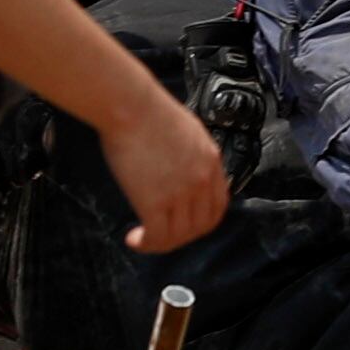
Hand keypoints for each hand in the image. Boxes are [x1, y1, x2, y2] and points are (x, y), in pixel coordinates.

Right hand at [100, 89, 229, 252]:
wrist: (130, 104)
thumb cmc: (147, 110)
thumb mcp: (186, 130)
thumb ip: (191, 153)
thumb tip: (181, 168)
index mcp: (211, 160)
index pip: (219, 205)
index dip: (202, 221)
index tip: (185, 223)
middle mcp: (201, 179)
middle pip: (201, 225)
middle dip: (182, 236)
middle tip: (162, 234)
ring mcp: (181, 192)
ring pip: (179, 236)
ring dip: (161, 243)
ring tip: (143, 238)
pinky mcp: (155, 201)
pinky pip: (157, 237)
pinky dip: (146, 244)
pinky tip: (134, 239)